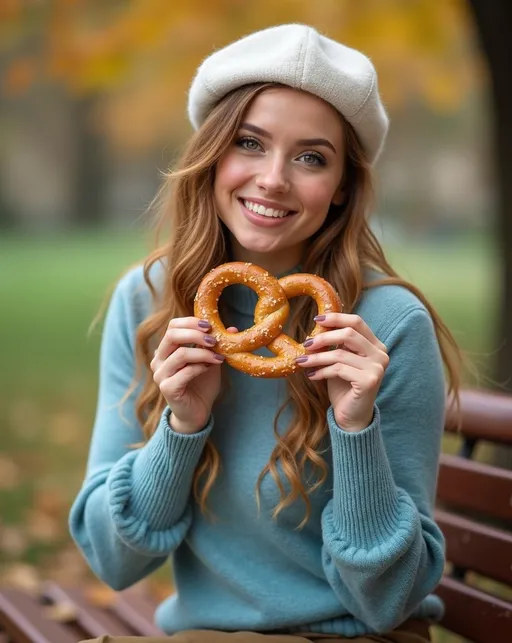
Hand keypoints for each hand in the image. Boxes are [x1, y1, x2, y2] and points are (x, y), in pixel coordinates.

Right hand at [150, 317, 236, 433]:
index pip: (172, 326)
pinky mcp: (167, 388)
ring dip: (203, 353)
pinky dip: (200, 367)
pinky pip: (185, 372)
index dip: (190, 322)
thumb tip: (232, 328)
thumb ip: (216, 345)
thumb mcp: (211, 361)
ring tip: (218, 357)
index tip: (209, 325)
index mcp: (166, 350)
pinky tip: (210, 368)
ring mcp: (160, 374)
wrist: (197, 413)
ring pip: (180, 354)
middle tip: (214, 339)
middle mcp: (159, 360)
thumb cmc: (202, 385)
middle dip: (195, 334)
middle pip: (172, 335)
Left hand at [295, 314, 388, 431]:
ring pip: (340, 353)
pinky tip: (312, 375)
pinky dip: (321, 371)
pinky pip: (339, 369)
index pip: (357, 322)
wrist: (351, 416)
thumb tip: (316, 326)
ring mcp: (377, 368)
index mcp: (375, 345)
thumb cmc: (344, 386)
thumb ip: (336, 344)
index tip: (316, 320)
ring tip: (302, 361)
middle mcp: (380, 354)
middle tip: (306, 344)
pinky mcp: (369, 381)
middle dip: (324, 337)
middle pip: (349, 334)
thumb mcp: (340, 360)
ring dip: (317, 357)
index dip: (336, 318)